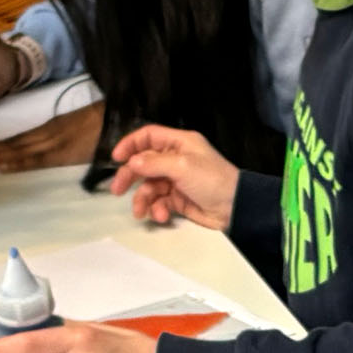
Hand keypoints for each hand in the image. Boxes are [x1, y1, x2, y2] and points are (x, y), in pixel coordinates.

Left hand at [0, 100, 104, 173]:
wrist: (125, 121)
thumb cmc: (106, 122)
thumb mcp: (82, 125)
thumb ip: (65, 134)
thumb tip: (53, 141)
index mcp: (52, 127)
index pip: (18, 139)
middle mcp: (49, 134)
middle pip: (14, 145)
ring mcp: (56, 143)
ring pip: (21, 151)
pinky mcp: (66, 153)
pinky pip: (39, 160)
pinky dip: (20, 163)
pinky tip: (3, 167)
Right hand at [109, 125, 237, 228]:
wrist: (235, 208)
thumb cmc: (213, 180)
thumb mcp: (182, 166)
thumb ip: (154, 163)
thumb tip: (131, 163)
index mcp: (179, 143)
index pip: (149, 136)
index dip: (131, 144)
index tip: (116, 158)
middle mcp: (176, 159)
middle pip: (143, 163)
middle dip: (130, 176)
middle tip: (117, 190)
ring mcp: (176, 180)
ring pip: (149, 187)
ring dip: (143, 199)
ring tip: (141, 212)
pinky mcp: (178, 200)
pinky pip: (159, 202)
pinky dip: (157, 210)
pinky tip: (162, 216)